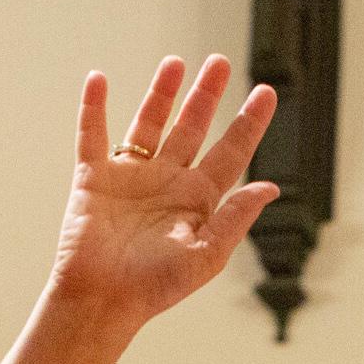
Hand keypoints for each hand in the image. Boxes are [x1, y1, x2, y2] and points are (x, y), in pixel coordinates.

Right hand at [47, 54, 279, 327]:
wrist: (102, 301)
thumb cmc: (154, 287)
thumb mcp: (206, 255)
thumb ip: (236, 217)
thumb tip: (271, 187)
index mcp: (197, 201)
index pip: (230, 153)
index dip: (248, 123)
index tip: (266, 92)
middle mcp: (166, 183)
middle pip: (191, 128)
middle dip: (206, 95)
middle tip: (219, 62)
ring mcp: (130, 178)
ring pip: (148, 124)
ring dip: (161, 93)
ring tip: (175, 63)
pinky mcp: (94, 179)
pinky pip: (92, 136)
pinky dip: (93, 108)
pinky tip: (98, 79)